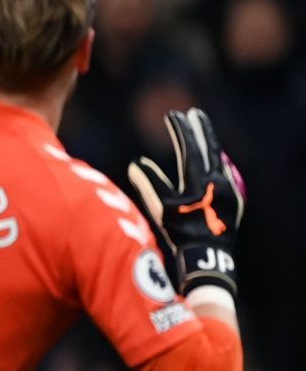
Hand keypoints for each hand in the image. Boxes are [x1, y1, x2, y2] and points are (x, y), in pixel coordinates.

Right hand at [126, 107, 244, 295]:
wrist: (207, 257)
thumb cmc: (180, 234)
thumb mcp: (161, 209)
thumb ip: (149, 183)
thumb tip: (136, 163)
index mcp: (198, 181)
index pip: (190, 148)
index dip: (181, 130)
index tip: (174, 116)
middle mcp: (217, 181)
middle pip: (210, 148)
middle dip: (201, 129)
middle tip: (195, 114)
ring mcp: (229, 190)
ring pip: (220, 159)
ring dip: (211, 144)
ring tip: (205, 133)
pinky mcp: (235, 199)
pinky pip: (227, 173)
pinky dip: (218, 162)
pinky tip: (216, 160)